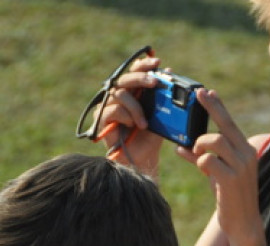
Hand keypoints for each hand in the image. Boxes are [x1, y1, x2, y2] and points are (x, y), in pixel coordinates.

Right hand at [95, 54, 164, 175]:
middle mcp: (118, 96)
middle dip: (141, 78)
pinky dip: (126, 116)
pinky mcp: (101, 119)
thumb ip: (162, 96)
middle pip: (125, 78)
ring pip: (120, 94)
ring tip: (144, 123)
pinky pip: (113, 110)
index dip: (144, 65)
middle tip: (155, 83)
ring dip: (136, 107)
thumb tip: (168, 71)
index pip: (135, 71)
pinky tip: (133, 126)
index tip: (157, 62)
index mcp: (133, 91)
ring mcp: (108, 106)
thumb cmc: (150, 137)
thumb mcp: (161, 115)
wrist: (143, 159)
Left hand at [177, 89, 265, 245]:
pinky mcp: (231, 180)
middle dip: (211, 108)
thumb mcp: (217, 176)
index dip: (218, 107)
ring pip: (216, 141)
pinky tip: (199, 167)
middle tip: (197, 95)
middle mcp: (247, 156)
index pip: (230, 124)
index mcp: (246, 152)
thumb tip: (182, 147)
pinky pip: (208, 161)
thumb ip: (203, 160)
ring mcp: (241, 167)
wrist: (244, 225)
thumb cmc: (231, 200)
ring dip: (201, 144)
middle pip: (226, 125)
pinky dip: (199, 161)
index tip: (206, 92)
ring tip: (197, 152)